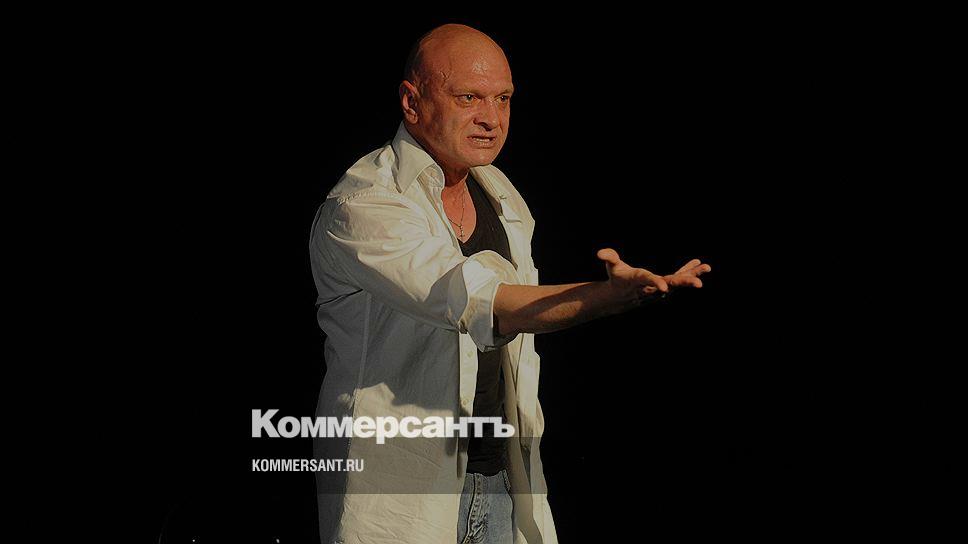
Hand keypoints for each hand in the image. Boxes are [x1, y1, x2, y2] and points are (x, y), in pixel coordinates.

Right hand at [596, 248, 710, 301]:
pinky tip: (699, 263)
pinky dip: (689, 271)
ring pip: (678, 282)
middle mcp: (652, 286)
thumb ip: (609, 257)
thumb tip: (600, 253)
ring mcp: (660, 288)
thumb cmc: (616, 278)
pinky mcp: (666, 286)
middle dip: (684, 283)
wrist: (621, 298)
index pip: (648, 281)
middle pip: (669, 284)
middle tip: (699, 283)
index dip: (656, 284)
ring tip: (707, 267)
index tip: (665, 288)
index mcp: (638, 280)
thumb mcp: (611, 266)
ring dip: (692, 275)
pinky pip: (678, 278)